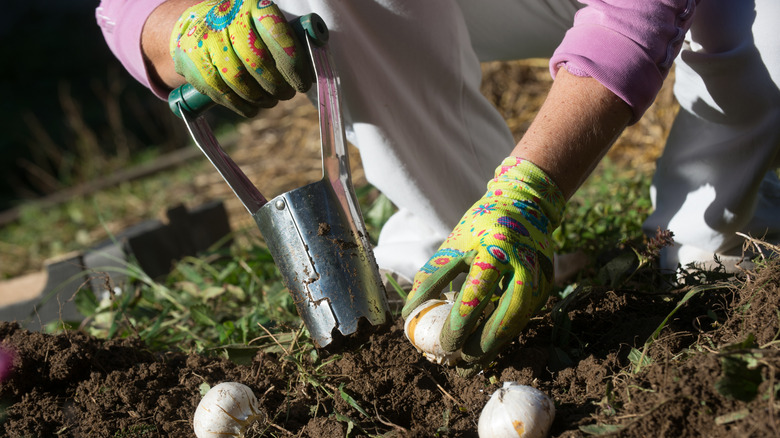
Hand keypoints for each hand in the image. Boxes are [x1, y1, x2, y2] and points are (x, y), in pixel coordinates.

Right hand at [170, 0, 311, 115]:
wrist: (194, 25)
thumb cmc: (242, 29)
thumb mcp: (263, 24)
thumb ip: (285, 42)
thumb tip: (311, 72)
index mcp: (253, 6)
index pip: (278, 35)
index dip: (293, 64)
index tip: (303, 83)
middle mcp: (228, 18)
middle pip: (258, 61)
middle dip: (278, 85)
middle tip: (287, 94)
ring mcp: (207, 40)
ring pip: (239, 80)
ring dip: (260, 98)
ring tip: (271, 100)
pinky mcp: (194, 62)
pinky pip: (221, 92)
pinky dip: (241, 105)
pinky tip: (252, 108)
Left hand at [402, 157, 564, 371]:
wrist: (526, 203)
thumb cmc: (482, 223)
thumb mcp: (455, 242)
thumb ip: (433, 276)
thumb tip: (410, 312)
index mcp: (495, 248)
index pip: (476, 294)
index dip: (459, 324)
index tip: (444, 345)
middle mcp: (523, 263)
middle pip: (507, 314)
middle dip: (484, 344)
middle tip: (461, 362)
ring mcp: (540, 275)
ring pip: (520, 320)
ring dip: (496, 345)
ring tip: (472, 362)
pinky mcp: (547, 285)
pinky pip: (525, 316)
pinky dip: (505, 333)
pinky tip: (487, 346)